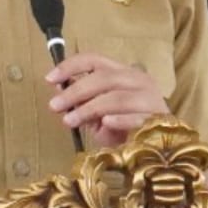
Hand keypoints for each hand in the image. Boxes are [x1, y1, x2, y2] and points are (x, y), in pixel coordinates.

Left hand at [46, 52, 168, 147]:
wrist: (158, 146)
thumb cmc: (126, 128)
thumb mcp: (99, 114)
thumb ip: (83, 103)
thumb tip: (59, 93)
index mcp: (123, 73)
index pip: (94, 60)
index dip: (70, 66)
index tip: (49, 79)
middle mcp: (138, 80)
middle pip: (103, 78)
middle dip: (75, 91)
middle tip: (54, 106)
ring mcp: (150, 99)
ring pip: (116, 97)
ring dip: (88, 109)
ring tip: (70, 121)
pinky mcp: (157, 120)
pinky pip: (135, 117)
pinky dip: (119, 119)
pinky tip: (106, 123)